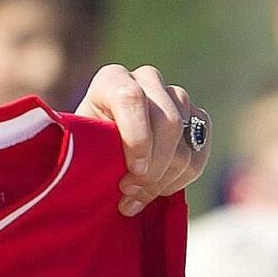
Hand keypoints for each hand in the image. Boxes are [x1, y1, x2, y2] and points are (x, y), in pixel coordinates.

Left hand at [75, 64, 208, 216]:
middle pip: (168, 122)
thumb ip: (89, 152)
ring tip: (137, 197)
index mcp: (112, 79)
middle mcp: (147, 80)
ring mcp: (176, 97)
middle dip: (154, 166)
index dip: (136, 137)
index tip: (133, 170)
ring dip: (165, 177)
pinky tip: (159, 189)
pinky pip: (200, 152)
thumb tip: (109, 177)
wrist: (98, 147)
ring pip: (187, 140)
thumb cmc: (82, 147)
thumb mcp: (77, 145)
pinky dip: (182, 178)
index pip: (131, 99)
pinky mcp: (196, 117)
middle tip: (130, 191)